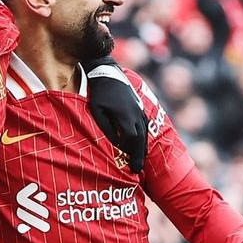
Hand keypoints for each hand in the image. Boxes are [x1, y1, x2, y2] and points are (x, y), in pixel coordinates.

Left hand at [81, 56, 146, 172]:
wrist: (107, 72)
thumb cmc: (99, 93)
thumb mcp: (97, 111)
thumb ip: (106, 128)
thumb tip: (115, 144)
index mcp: (125, 116)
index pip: (133, 139)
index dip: (133, 154)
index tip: (133, 167)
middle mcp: (136, 114)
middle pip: (141, 139)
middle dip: (140, 155)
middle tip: (138, 169)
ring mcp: (139, 110)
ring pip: (145, 132)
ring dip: (143, 147)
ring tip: (140, 159)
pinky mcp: (139, 106)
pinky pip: (145, 124)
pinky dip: (144, 136)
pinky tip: (141, 143)